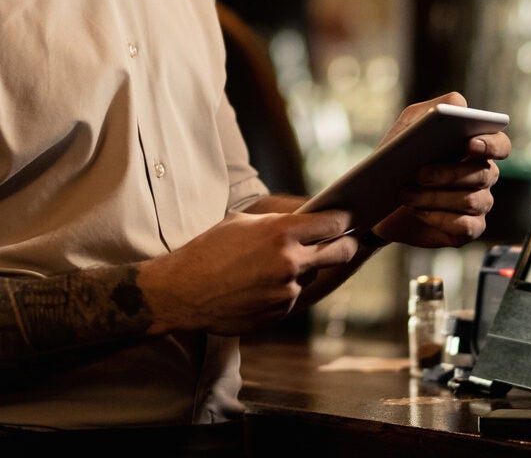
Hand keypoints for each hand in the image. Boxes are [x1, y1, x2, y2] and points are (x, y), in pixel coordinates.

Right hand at [140, 210, 358, 335]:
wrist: (183, 291)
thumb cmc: (208, 250)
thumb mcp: (242, 223)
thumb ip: (279, 223)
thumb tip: (308, 221)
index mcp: (282, 233)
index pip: (334, 222)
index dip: (343, 219)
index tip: (345, 219)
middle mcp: (291, 262)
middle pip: (342, 252)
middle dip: (347, 244)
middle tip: (344, 241)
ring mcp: (288, 291)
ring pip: (312, 276)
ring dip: (301, 270)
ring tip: (267, 267)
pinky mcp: (280, 312)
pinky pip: (292, 296)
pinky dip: (282, 290)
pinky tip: (256, 286)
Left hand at [373, 92, 509, 248]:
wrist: (376, 200)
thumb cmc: (397, 159)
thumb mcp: (406, 128)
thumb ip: (431, 110)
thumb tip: (458, 105)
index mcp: (475, 148)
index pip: (500, 144)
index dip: (491, 145)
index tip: (470, 144)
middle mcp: (483, 175)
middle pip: (483, 173)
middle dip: (449, 173)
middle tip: (419, 173)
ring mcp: (478, 204)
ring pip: (472, 200)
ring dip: (435, 196)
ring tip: (406, 193)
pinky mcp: (467, 229)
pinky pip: (465, 225)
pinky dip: (439, 218)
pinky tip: (418, 211)